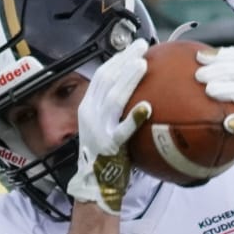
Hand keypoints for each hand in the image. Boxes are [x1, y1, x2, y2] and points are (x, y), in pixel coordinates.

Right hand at [65, 39, 151, 213]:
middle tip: (143, 47)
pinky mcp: (109, 146)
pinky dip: (134, 118)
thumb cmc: (106, 156)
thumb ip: (114, 110)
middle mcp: (89, 115)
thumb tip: (138, 91)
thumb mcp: (104, 127)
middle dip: (124, 60)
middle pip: (106, 80)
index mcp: (87, 108)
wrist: (95, 186)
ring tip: (142, 64)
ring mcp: (98, 130)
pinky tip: (147, 107)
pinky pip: (122, 131)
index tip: (133, 48)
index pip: (101, 76)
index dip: (117, 59)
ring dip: (128, 79)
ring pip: (113, 99)